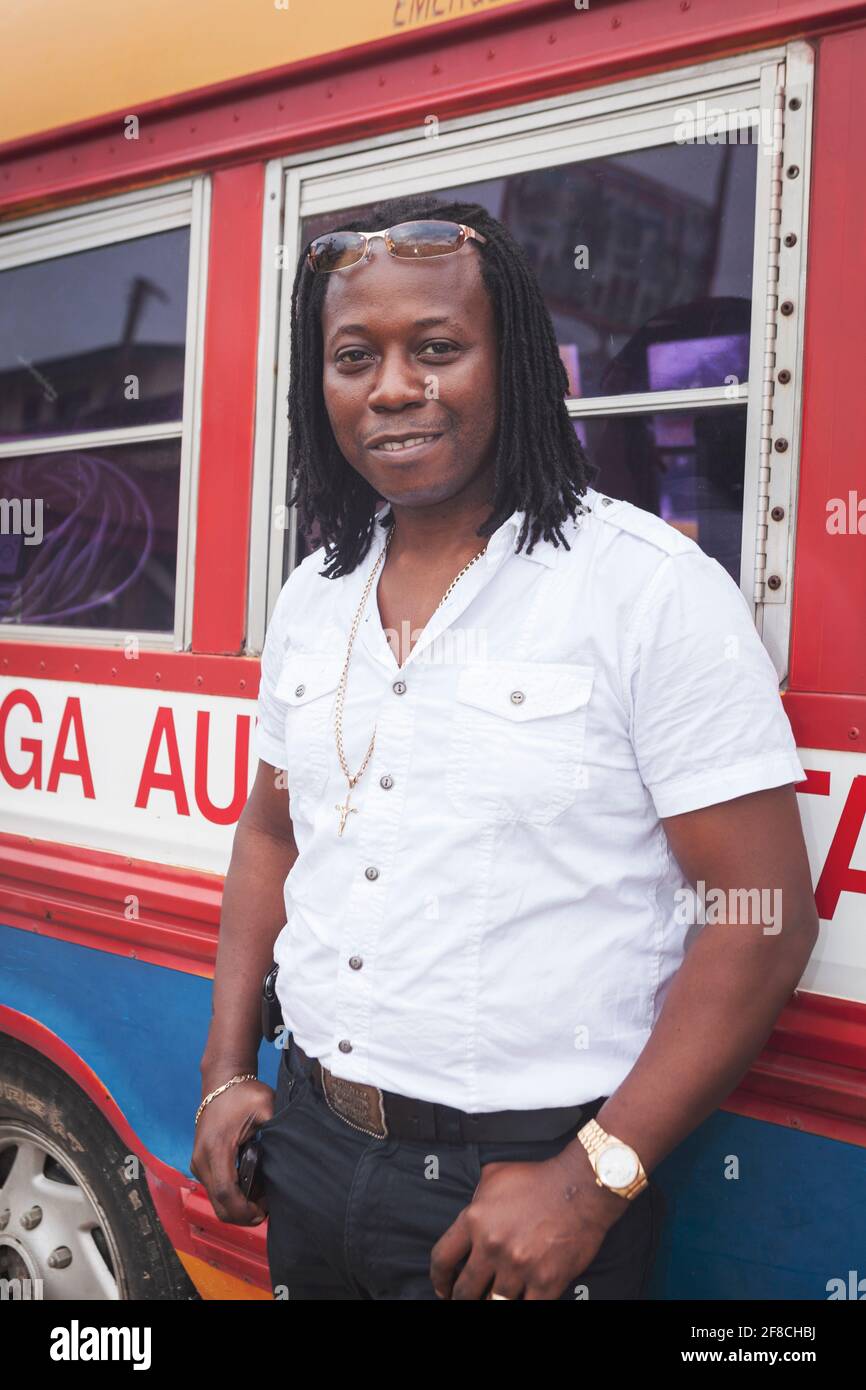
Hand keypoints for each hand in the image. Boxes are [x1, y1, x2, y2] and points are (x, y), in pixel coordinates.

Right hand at [189, 1078, 276, 1225]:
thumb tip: (295, 1154)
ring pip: (216, 1199)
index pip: (226, 1193)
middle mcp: (201, 1160)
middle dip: (243, 1214)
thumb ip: (278, 1129)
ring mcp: (198, 1163)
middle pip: (219, 1204)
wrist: (221, 1082)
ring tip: (262, 1195)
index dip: (245, 1210)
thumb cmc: (244, 1094)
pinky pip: (214, 1188)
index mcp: (216, 1148)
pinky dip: (231, 1195)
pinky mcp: (200, 1162)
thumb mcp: (266, 1106)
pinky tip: (251, 1184)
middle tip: (266, 1207)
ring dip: (238, 1205)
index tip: (264, 1211)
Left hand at [429, 1144, 628, 1299]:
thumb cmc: (538, 1179)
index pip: (442, 1258)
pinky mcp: (545, 1281)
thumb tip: (468, 1217)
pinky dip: (519, 1306)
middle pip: (465, 1289)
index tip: (442, 1287)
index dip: (438, 1279)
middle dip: (462, 1298)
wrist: (580, 1187)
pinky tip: (516, 1302)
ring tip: (492, 1299)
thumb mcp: (495, 1176)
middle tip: (465, 1299)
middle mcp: (492, 1246)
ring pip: (493, 1303)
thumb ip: (476, 1199)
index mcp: (475, 1219)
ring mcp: (519, 1266)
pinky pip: (525, 1308)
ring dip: (490, 1303)